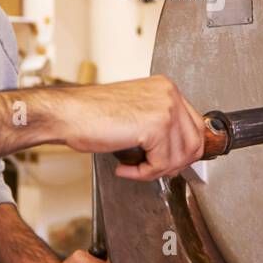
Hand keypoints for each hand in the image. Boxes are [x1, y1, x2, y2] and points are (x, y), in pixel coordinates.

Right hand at [54, 75, 205, 181]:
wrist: (67, 114)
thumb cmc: (91, 115)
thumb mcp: (136, 113)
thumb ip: (160, 125)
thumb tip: (179, 151)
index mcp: (166, 88)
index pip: (195, 128)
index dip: (183, 152)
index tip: (166, 162)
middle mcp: (169, 94)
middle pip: (194, 143)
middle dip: (173, 164)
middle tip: (151, 169)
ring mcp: (165, 108)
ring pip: (179, 157)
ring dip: (156, 170)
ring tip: (134, 168)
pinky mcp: (156, 125)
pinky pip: (161, 164)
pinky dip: (143, 173)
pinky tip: (125, 168)